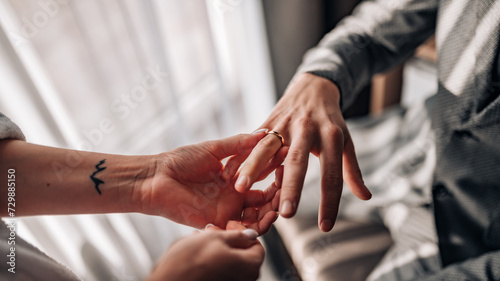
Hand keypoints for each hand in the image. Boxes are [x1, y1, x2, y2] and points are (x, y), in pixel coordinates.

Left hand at [139, 133, 283, 233]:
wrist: (156, 177)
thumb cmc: (181, 160)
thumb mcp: (214, 149)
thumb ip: (240, 144)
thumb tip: (265, 132)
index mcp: (234, 177)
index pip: (263, 176)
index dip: (277, 171)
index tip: (289, 160)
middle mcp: (234, 195)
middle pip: (264, 200)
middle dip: (278, 196)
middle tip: (287, 189)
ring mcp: (226, 210)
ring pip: (256, 217)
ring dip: (270, 214)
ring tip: (277, 208)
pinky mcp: (217, 223)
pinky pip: (239, 229)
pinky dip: (252, 228)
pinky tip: (260, 221)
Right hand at [146, 229, 264, 280]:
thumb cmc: (189, 262)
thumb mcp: (215, 238)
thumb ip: (238, 236)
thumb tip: (251, 234)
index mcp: (250, 266)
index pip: (257, 245)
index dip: (243, 232)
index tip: (230, 226)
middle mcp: (245, 280)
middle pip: (244, 254)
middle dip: (229, 240)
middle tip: (213, 232)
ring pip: (231, 263)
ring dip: (219, 250)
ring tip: (201, 241)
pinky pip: (222, 272)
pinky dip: (214, 262)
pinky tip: (198, 255)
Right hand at [233, 73, 371, 231]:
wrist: (314, 86)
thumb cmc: (331, 119)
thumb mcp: (345, 141)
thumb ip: (352, 170)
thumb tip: (366, 197)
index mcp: (331, 136)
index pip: (332, 174)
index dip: (329, 202)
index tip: (325, 226)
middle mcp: (307, 129)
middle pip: (298, 162)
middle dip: (291, 188)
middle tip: (286, 214)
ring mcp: (285, 123)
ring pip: (267, 148)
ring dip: (253, 168)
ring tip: (241, 188)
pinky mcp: (269, 120)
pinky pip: (253, 141)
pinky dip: (241, 156)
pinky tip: (229, 172)